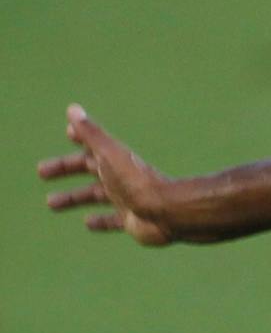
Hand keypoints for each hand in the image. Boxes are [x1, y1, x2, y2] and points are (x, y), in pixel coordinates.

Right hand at [38, 106, 180, 245]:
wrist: (167, 212)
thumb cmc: (137, 181)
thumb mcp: (109, 154)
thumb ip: (91, 134)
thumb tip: (72, 109)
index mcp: (113, 161)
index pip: (92, 146)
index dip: (81, 138)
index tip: (69, 132)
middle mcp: (118, 179)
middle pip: (87, 171)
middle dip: (64, 170)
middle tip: (41, 172)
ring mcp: (125, 200)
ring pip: (93, 197)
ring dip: (73, 198)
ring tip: (50, 203)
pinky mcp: (130, 221)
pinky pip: (111, 221)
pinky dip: (99, 221)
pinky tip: (87, 223)